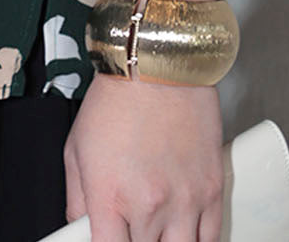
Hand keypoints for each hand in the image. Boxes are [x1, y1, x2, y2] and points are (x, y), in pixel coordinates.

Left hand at [63, 72, 224, 240]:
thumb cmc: (116, 99)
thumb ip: (77, 200)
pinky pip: (211, 239)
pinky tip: (183, 233)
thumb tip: (80, 229)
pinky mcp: (212, 191)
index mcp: (109, 197)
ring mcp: (185, 201)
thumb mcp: (76, 149)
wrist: (158, 64)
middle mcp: (149, 205)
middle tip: (131, 225)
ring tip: (157, 230)